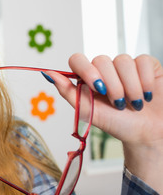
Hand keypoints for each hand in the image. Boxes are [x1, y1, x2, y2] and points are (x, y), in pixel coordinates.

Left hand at [46, 53, 162, 194]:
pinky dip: (145, 80)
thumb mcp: (88, 111)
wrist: (146, 135)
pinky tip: (147, 95)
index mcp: (87, 78)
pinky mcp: (146, 65)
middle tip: (118, 104)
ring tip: (134, 104)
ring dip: (130, 87)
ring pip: (123, 60)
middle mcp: (105, 69)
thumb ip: (67, 91)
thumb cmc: (117, 124)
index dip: (87, 70)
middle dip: (111, 85)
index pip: (77, 59)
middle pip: (101, 60)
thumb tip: (47, 73)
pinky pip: (142, 61)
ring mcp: (125, 66)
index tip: (97, 88)